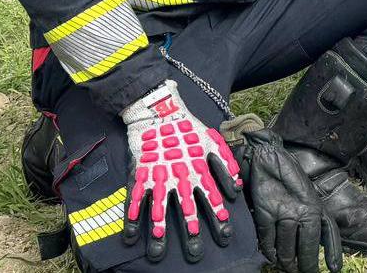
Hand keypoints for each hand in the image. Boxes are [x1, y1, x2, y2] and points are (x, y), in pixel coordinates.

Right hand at [121, 80, 240, 262]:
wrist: (160, 113)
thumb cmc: (189, 129)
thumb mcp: (213, 143)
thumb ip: (225, 165)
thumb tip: (235, 189)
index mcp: (198, 170)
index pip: (212, 198)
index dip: (218, 217)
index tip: (224, 235)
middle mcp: (180, 177)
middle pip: (187, 210)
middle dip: (191, 233)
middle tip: (195, 253)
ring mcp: (158, 177)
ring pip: (159, 209)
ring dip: (159, 231)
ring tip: (158, 251)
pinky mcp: (140, 175)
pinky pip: (136, 200)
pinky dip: (132, 218)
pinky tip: (131, 236)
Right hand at [240, 127, 342, 272]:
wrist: (269, 160)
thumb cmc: (292, 180)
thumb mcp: (312, 199)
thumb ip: (318, 221)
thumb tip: (323, 248)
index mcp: (316, 209)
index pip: (325, 240)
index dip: (328, 257)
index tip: (329, 270)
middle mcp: (302, 213)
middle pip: (304, 250)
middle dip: (303, 266)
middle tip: (301, 272)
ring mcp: (282, 214)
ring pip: (284, 250)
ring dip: (285, 262)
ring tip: (287, 266)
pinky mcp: (264, 214)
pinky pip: (267, 242)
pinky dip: (269, 252)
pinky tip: (272, 255)